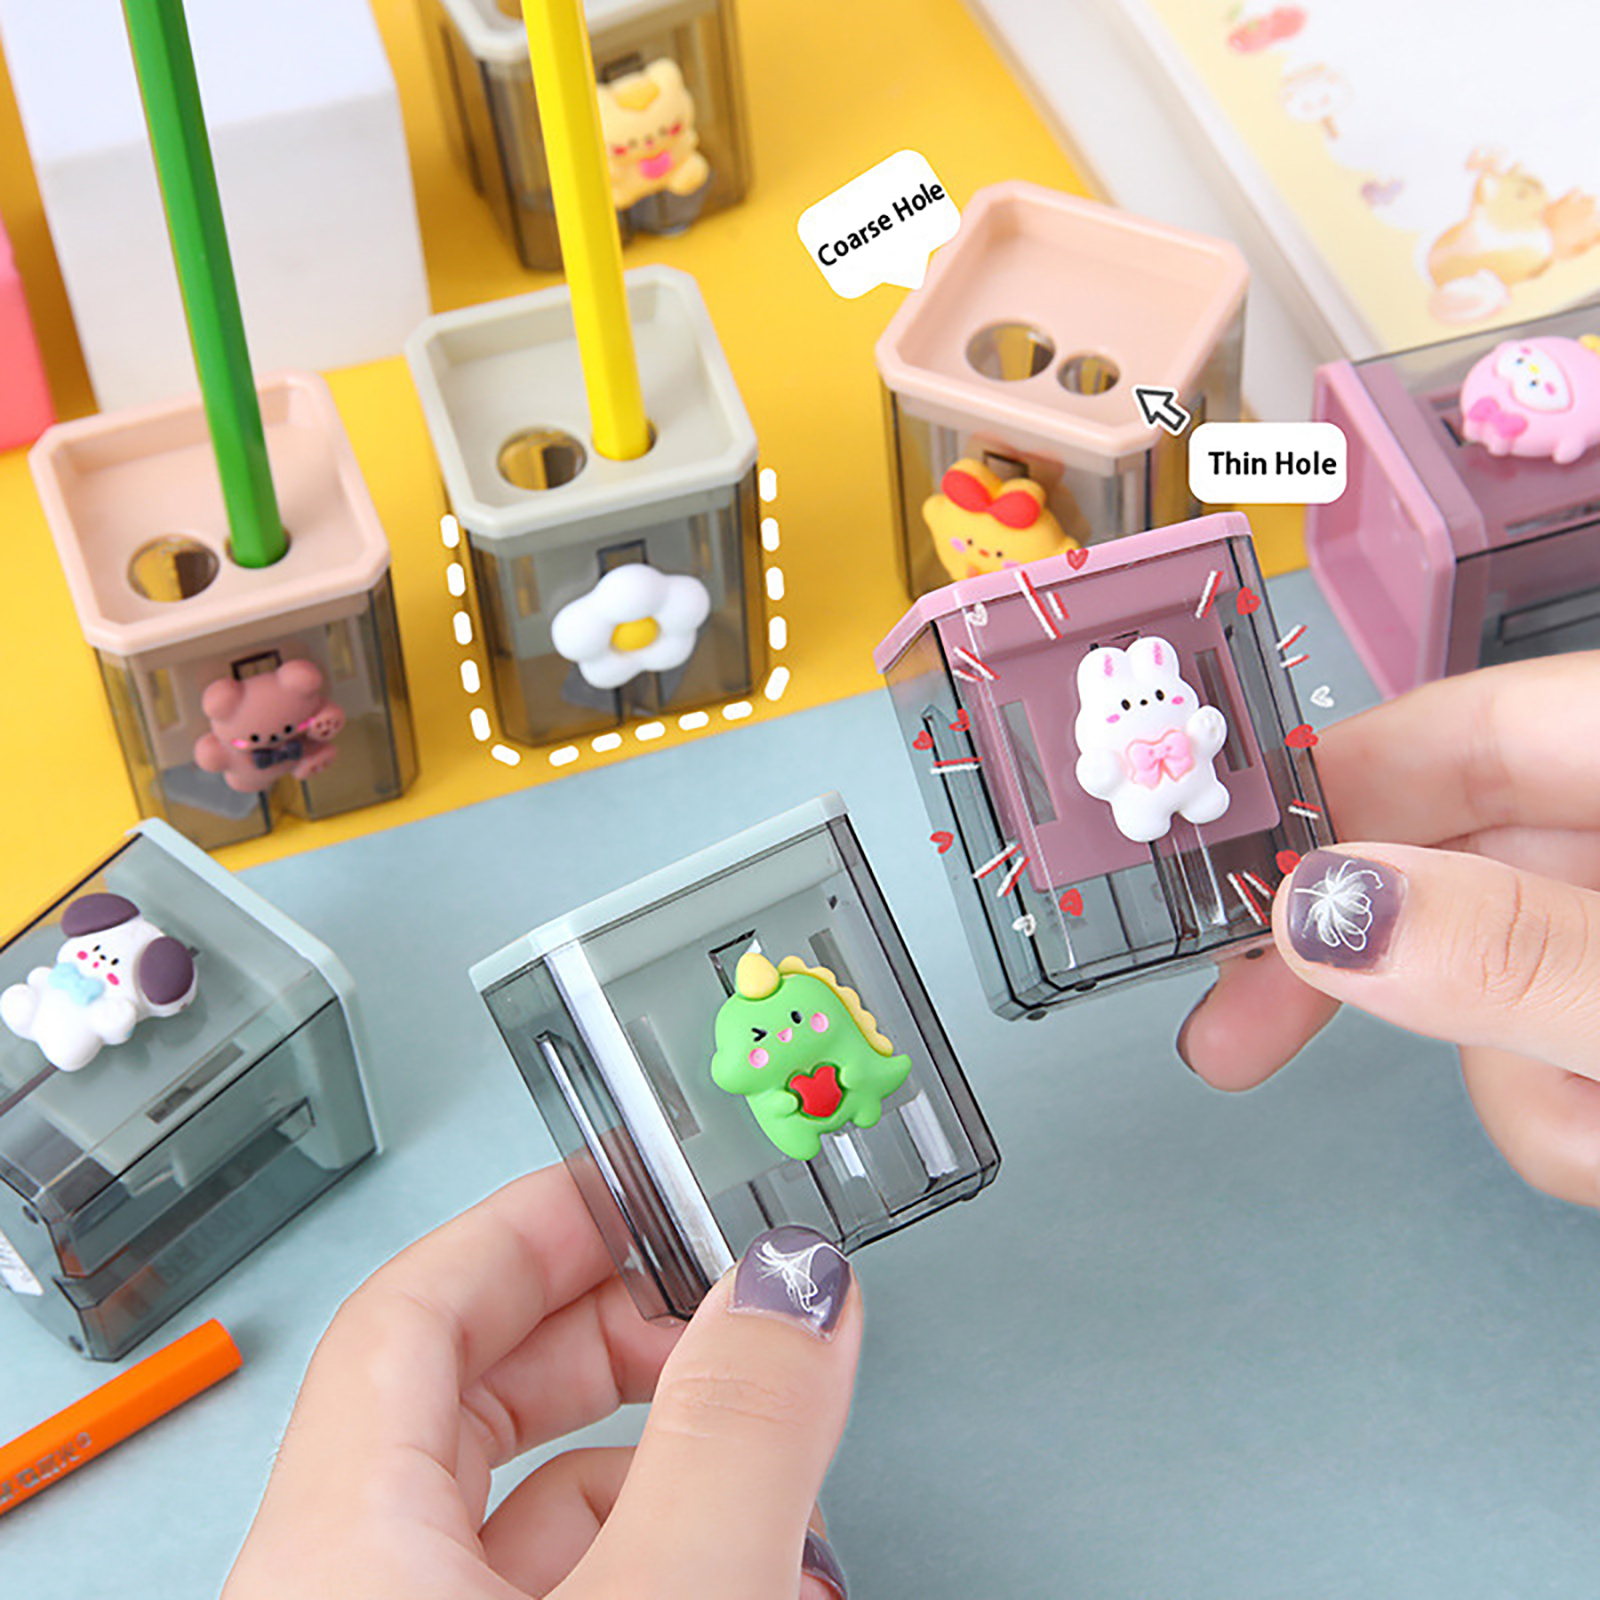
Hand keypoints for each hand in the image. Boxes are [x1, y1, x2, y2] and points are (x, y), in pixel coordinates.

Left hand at [223, 1169, 858, 1597]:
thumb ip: (730, 1437)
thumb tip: (792, 1289)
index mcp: (337, 1544)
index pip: (409, 1313)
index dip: (528, 1228)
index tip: (631, 1189)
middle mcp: (342, 1593)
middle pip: (464, 1399)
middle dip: (611, 1335)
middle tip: (714, 1305)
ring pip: (517, 1510)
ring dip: (652, 1456)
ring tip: (760, 1452)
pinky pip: (552, 1593)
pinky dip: (648, 1549)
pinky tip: (743, 1560)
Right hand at [1180, 654, 1599, 1205]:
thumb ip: (1515, 952)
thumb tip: (1332, 910)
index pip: (1461, 728)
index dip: (1323, 790)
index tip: (1212, 868)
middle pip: (1452, 862)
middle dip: (1364, 972)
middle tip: (1237, 1035)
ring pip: (1497, 975)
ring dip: (1513, 1075)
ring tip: (1595, 1132)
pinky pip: (1547, 1037)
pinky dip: (1559, 1101)